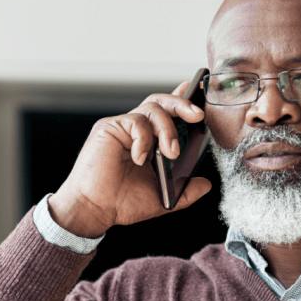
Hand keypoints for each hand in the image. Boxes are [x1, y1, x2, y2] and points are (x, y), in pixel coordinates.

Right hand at [48, 81, 214, 237]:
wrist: (94, 211)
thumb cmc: (120, 203)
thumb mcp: (162, 198)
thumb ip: (185, 191)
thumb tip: (205, 185)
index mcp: (147, 141)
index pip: (166, 113)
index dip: (181, 99)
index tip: (197, 90)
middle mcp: (134, 130)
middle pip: (160, 102)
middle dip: (182, 103)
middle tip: (197, 116)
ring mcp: (122, 128)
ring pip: (151, 109)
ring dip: (167, 129)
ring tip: (170, 152)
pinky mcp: (109, 128)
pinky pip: (135, 122)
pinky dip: (144, 139)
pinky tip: (139, 158)